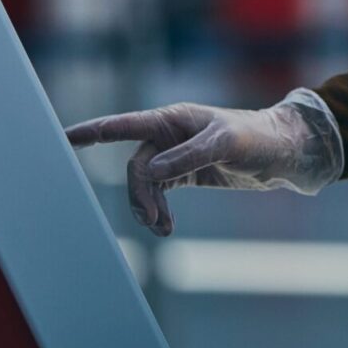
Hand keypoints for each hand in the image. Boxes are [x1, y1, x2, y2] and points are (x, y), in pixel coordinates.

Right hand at [66, 87, 343, 235]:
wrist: (283, 152)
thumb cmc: (257, 137)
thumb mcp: (224, 144)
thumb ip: (186, 157)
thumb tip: (149, 173)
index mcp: (172, 119)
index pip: (124, 125)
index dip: (93, 132)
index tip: (64, 137)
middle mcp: (169, 135)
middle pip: (136, 166)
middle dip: (140, 195)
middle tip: (155, 221)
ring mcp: (176, 154)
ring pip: (145, 183)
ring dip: (148, 207)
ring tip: (163, 229)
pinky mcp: (186, 173)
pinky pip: (158, 192)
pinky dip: (157, 210)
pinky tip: (164, 228)